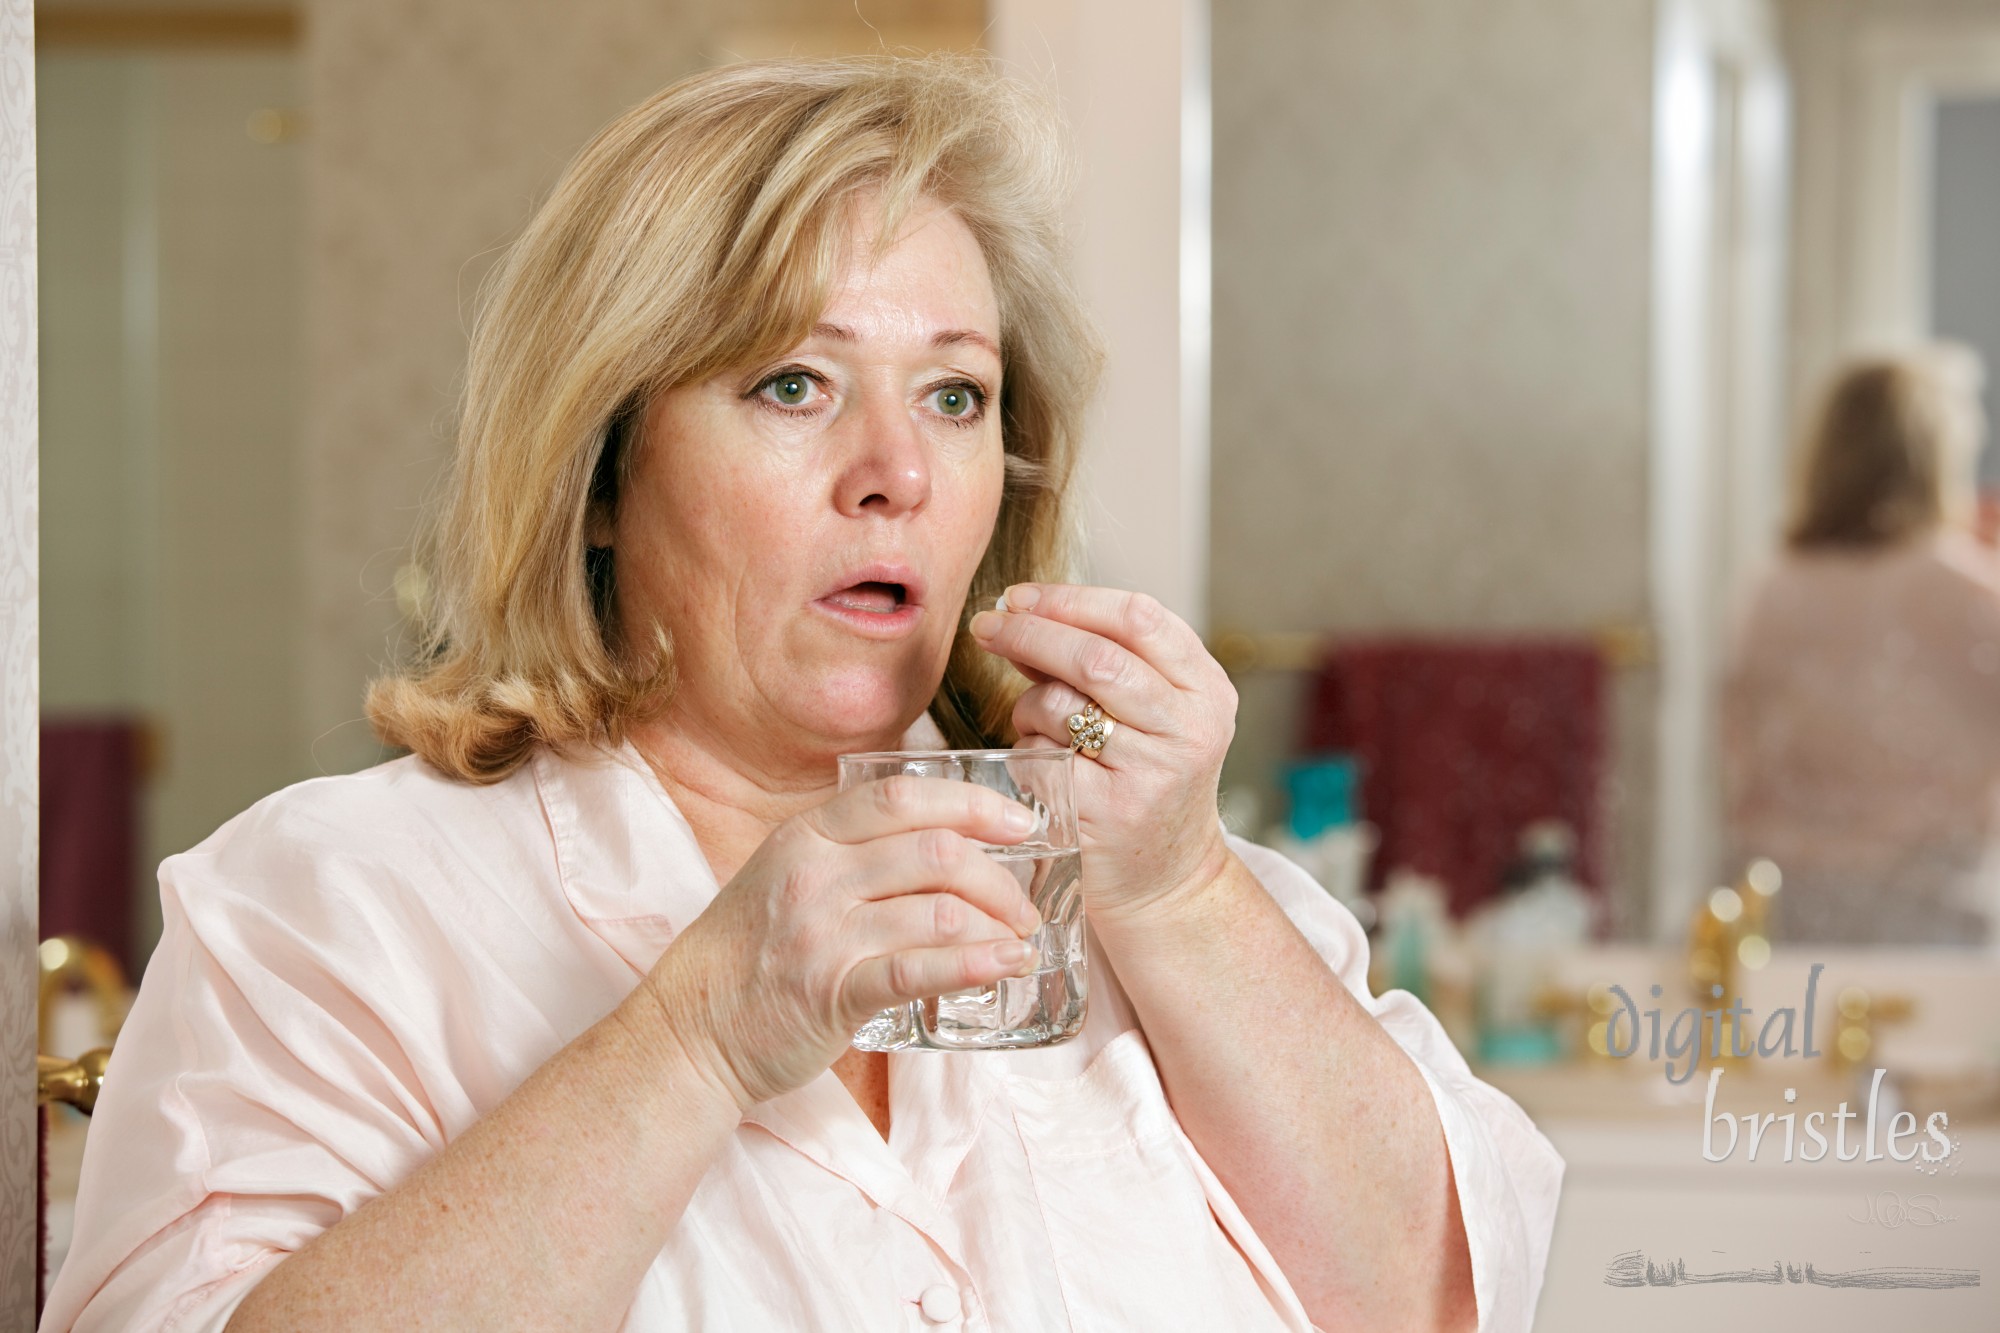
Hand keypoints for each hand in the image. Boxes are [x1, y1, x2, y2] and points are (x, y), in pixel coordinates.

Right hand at [642, 777, 1043, 1109]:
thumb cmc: (748, 953)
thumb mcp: (786, 873)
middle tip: (1023, 904)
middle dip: (997, 877)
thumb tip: (943, 838)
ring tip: (1018, 942)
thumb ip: (849, 850)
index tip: (1018, 822)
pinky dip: (975, 965)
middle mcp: (815, 875)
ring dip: (996, 926)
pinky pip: (919, 970)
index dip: (972, 803)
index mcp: (807, 835)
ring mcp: (823, 934)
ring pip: (937, 911)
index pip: (902, 798)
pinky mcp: (833, 993)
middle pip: (934, 852)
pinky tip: (1005, 965)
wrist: (690, 1030)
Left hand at [968, 584, 1237, 922]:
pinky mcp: (1108, 814)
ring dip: (1029, 706)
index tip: (1020, 596)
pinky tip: (1044, 772)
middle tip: (986, 625)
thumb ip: (1098, 662)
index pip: (1139, 617)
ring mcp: (1152, 774)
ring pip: (1059, 705)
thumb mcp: (1150, 715)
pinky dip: (1026, 753)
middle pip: (1095, 656)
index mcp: (1206, 691)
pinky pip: (1039, 757)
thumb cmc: (1146, 784)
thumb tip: (1019, 612)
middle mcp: (1189, 729)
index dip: (1071, 599)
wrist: (1166, 882)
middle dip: (1030, 633)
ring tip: (1038, 727)